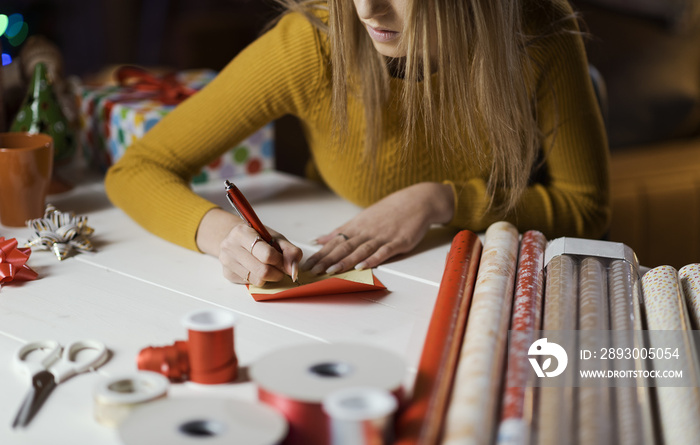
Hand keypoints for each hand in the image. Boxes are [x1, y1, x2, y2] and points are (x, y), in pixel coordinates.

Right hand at [197, 209, 302, 285]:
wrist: (235, 238)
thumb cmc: (257, 237)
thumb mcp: (275, 238)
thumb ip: (289, 251)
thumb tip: (293, 270)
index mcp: (243, 232)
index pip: (267, 255)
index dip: (280, 261)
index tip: (284, 261)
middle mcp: (230, 247)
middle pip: (263, 271)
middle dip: (277, 273)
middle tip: (280, 268)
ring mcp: (227, 261)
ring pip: (257, 280)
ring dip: (269, 278)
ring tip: (269, 268)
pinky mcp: (227, 274)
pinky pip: (250, 284)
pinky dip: (259, 279)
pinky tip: (257, 269)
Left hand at [302, 182, 453, 273]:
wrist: (418, 201)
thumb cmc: (389, 211)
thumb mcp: (362, 218)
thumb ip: (341, 231)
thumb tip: (320, 240)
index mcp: (357, 226)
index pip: (334, 242)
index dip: (320, 254)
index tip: (307, 264)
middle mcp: (367, 231)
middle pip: (344, 247)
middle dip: (327, 260)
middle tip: (313, 271)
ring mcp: (382, 236)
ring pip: (360, 250)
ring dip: (345, 261)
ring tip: (331, 271)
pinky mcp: (398, 242)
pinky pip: (383, 252)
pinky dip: (372, 259)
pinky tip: (362, 266)